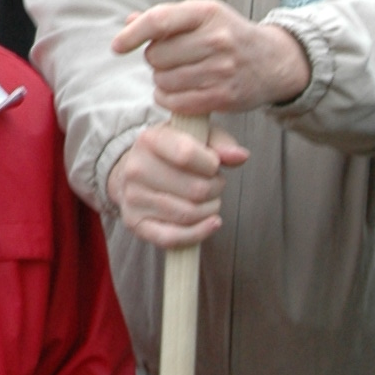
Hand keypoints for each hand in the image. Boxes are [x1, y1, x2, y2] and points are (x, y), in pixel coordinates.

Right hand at [106, 117, 249, 246]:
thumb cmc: (173, 152)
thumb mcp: (197, 137)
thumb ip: (221, 143)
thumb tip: (240, 156)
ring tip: (209, 200)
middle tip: (214, 185)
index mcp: (149, 139)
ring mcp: (133, 198)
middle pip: (195, 189)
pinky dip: (199, 233)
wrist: (136, 170)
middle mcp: (136, 168)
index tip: (213, 165)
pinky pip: (172, 237)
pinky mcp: (135, 224)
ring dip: (210, 209)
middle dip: (215, 189)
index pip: (187, 154)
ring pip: (189, 214)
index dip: (211, 164)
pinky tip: (212, 223)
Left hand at [111, 0, 311, 114]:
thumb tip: (129, 23)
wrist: (273, 62)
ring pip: (165, 81)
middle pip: (157, 55)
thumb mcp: (203, 16)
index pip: (158, 21)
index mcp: (207, 12)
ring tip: (175, 76)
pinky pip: (178, 102)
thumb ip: (167, 20)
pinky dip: (168, 99)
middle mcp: (216, 39)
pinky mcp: (224, 96)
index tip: (117, 47)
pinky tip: (175, 93)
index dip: (132, 35)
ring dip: (162, 82)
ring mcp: (222, 69)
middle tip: (169, 60)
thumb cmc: (230, 35)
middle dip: (155, 60)